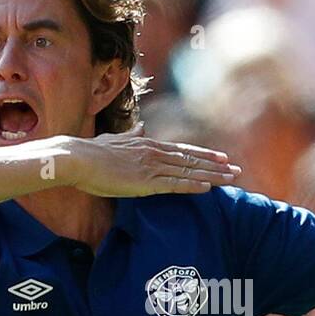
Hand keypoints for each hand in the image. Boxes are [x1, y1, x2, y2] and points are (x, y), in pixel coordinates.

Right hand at [62, 124, 241, 196]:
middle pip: (192, 160)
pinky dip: (193, 185)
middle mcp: (154, 153)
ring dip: (212, 176)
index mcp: (148, 145)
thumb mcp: (115, 140)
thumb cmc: (91, 153)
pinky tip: (208, 188)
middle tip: (237, 170)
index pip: (183, 150)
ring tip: (231, 179)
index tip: (222, 157)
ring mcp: (151, 167)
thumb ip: (131, 136)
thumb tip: (142, 127)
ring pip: (189, 171)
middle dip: (216, 165)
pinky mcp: (145, 182)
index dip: (204, 155)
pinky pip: (175, 184)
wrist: (77, 157)